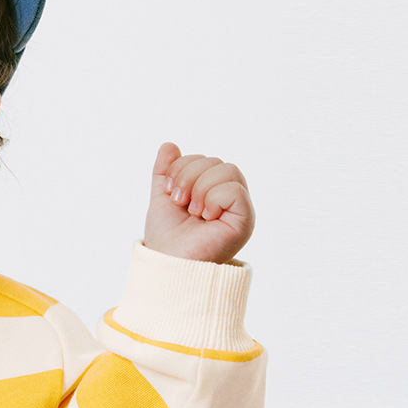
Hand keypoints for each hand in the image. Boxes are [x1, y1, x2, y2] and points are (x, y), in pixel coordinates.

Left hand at [143, 142, 254, 262]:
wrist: (167, 263)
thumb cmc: (166, 238)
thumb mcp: (162, 198)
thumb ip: (165, 172)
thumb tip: (169, 145)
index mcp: (213, 192)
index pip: (205, 159)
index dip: (182, 168)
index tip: (170, 193)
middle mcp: (230, 199)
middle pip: (216, 161)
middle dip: (189, 177)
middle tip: (180, 202)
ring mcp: (239, 209)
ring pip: (228, 169)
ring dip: (200, 188)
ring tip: (193, 211)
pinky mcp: (245, 220)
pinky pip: (234, 189)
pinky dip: (213, 198)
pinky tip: (206, 217)